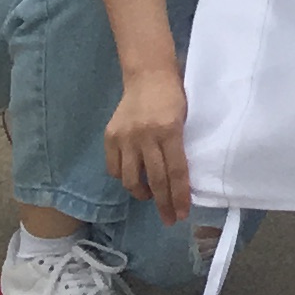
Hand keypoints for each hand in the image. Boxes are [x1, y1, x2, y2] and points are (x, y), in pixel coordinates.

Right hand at [104, 62, 193, 225]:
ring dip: (142, 193)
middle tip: (169, 220)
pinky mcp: (110, 136)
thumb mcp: (185, 118)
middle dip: (163, 204)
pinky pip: (114, 168)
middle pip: (155, 180)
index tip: (182, 214)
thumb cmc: (173, 96)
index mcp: (170, 129)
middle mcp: (146, 135)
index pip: (176, 171)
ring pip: (131, 179)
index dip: (180, 195)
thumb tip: (181, 181)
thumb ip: (181, 146)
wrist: (147, 74)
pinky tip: (133, 178)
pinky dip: (124, 178)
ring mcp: (125, 137)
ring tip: (150, 197)